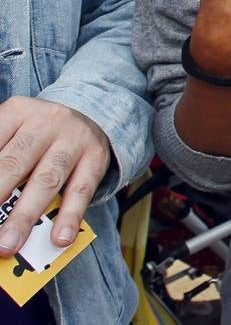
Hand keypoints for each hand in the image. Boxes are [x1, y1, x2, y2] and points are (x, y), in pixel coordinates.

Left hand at [0, 97, 110, 253]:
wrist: (90, 112)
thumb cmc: (37, 132)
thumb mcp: (12, 131)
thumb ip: (0, 157)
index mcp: (17, 112)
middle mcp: (46, 121)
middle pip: (14, 163)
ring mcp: (74, 139)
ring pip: (46, 180)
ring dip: (25, 216)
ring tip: (8, 244)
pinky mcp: (96, 157)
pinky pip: (82, 190)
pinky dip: (70, 216)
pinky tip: (59, 238)